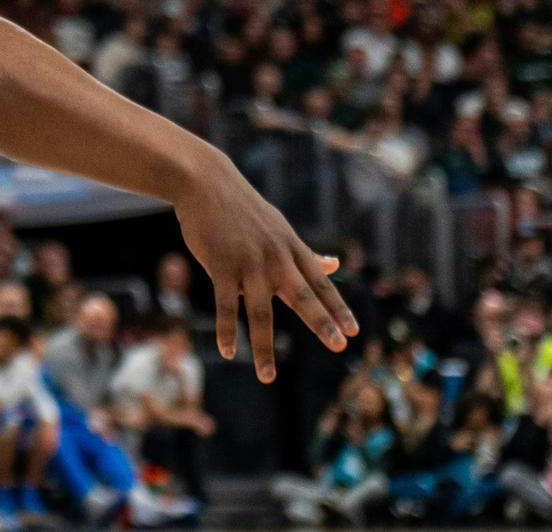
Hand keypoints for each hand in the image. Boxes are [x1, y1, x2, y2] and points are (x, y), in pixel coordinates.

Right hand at [173, 158, 359, 380]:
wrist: (205, 182)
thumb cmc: (241, 207)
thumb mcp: (279, 227)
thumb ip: (305, 252)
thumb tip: (336, 264)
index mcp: (290, 249)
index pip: (320, 283)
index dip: (337, 308)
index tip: (354, 332)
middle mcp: (275, 258)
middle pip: (302, 295)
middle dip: (321, 322)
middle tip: (338, 345)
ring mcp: (248, 263)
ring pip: (260, 312)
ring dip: (264, 347)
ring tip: (268, 377)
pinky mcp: (221, 266)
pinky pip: (225, 305)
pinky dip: (227, 330)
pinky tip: (229, 351)